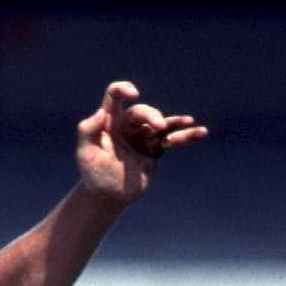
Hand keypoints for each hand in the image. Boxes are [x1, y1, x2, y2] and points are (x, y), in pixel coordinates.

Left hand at [75, 81, 207, 204]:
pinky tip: (200, 132)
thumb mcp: (85, 153)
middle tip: (159, 127)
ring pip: (162, 123)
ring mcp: (143, 137)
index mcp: (110, 121)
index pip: (115, 95)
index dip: (123, 89)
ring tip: (187, 122)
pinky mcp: (155, 150)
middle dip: (153, 115)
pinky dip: (187, 136)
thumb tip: (100, 113)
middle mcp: (127, 125)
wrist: (108, 196)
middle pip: (142, 111)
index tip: (133, 94)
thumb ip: (87, 131)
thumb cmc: (93, 174)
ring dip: (174, 122)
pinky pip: (173, 140)